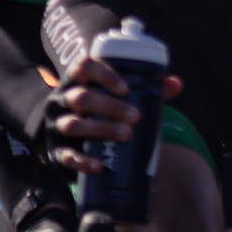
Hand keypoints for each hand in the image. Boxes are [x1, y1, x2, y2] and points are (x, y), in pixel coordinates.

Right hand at [38, 52, 180, 175]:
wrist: (74, 141)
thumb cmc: (102, 112)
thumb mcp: (119, 98)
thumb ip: (147, 90)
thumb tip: (176, 84)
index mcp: (77, 81)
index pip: (84, 66)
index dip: (104, 74)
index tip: (126, 88)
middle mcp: (61, 100)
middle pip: (81, 98)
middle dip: (109, 106)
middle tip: (136, 116)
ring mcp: (55, 125)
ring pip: (72, 124)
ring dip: (100, 129)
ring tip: (126, 135)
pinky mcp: (56, 151)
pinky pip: (65, 155)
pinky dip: (82, 160)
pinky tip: (100, 165)